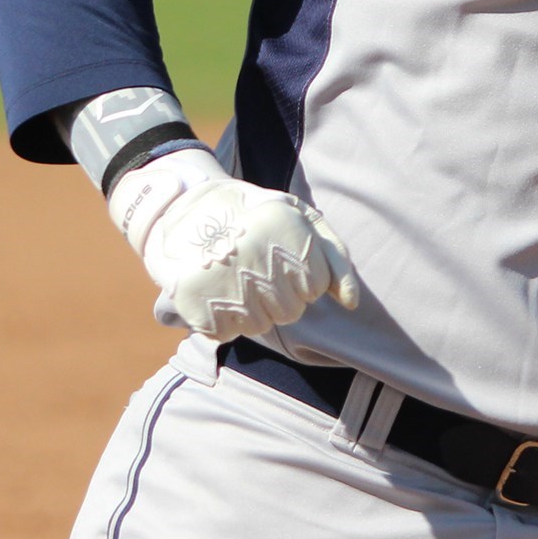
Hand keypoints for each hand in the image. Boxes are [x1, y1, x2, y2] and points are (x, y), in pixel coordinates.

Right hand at [108, 149, 358, 340]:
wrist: (186, 205)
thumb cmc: (256, 217)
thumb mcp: (301, 220)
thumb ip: (335, 259)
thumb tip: (352, 303)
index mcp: (287, 227)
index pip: (315, 288)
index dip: (300, 279)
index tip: (278, 257)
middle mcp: (255, 250)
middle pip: (290, 312)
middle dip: (277, 296)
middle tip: (253, 268)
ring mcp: (222, 274)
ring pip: (259, 326)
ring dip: (249, 310)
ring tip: (233, 278)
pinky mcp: (192, 296)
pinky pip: (224, 333)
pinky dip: (220, 321)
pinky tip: (214, 292)